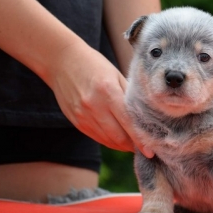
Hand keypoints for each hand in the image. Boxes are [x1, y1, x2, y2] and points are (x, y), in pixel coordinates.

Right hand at [46, 42, 153, 157]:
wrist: (62, 61)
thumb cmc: (94, 64)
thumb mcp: (116, 74)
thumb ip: (129, 95)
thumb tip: (144, 115)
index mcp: (108, 92)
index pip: (128, 123)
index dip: (141, 140)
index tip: (151, 151)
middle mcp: (94, 106)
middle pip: (118, 136)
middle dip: (132, 146)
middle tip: (145, 148)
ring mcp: (83, 115)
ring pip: (107, 140)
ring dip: (121, 145)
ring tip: (133, 145)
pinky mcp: (76, 120)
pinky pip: (95, 136)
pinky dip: (108, 141)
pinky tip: (117, 139)